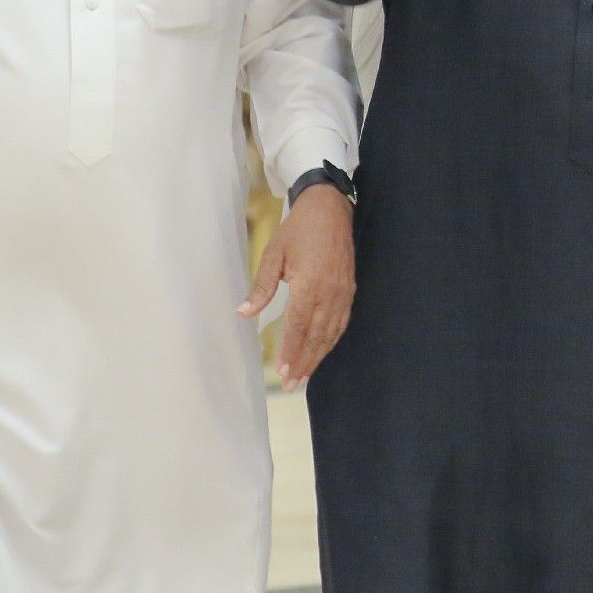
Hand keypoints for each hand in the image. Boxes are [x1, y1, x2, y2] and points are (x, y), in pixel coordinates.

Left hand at [240, 184, 355, 389]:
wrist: (331, 208)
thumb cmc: (298, 229)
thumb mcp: (274, 254)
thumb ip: (261, 287)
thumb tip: (243, 313)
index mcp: (309, 283)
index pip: (298, 325)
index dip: (290, 350)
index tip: (281, 371)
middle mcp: (330, 292)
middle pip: (316, 335)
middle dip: (304, 361)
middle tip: (291, 384)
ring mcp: (343, 292)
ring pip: (331, 332)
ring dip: (317, 355)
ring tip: (304, 375)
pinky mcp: (349, 289)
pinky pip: (341, 321)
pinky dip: (331, 340)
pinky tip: (322, 350)